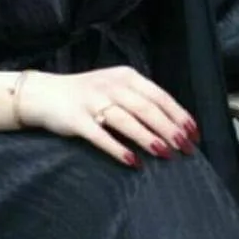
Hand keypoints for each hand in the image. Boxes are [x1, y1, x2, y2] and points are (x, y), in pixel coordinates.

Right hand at [16, 66, 198, 167]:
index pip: (159, 96)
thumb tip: (173, 123)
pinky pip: (101, 136)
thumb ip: (139, 98)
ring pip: (127, 120)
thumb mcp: (115, 86)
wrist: (45, 94)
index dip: (179, 115)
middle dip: (170, 129)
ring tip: (166, 154)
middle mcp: (111, 86)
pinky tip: (133, 162)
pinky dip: (119, 149)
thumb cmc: (87, 94)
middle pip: (147, 108)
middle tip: (186, 148)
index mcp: (125, 76)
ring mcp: (93, 102)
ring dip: (148, 138)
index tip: (194, 134)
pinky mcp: (77, 120)